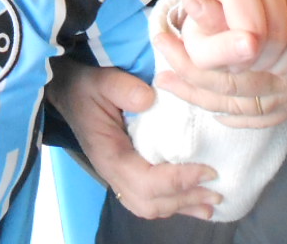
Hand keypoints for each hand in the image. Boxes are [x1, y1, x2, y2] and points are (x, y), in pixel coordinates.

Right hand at [47, 59, 220, 220]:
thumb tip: (150, 99)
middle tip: (217, 192)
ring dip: (182, 206)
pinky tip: (194, 202)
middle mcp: (113, 172)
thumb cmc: (86, 87)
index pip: (146, 180)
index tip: (207, 171)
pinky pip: (149, 198)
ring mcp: (118, 175)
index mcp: (109, 154)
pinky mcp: (126, 172)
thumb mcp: (100, 80)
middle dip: (185, 200)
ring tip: (212, 202)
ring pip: (150, 206)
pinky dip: (173, 203)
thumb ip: (122, 87)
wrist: (68, 91)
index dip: (178, 181)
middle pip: (150, 203)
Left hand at [153, 0, 286, 126]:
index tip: (189, 12)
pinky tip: (210, 109)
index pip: (257, 43)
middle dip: (195, 69)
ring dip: (202, 95)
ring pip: (244, 105)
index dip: (220, 33)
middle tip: (161, 50)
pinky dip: (232, 117)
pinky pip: (262, 120)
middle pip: (239, 83)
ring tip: (168, 80)